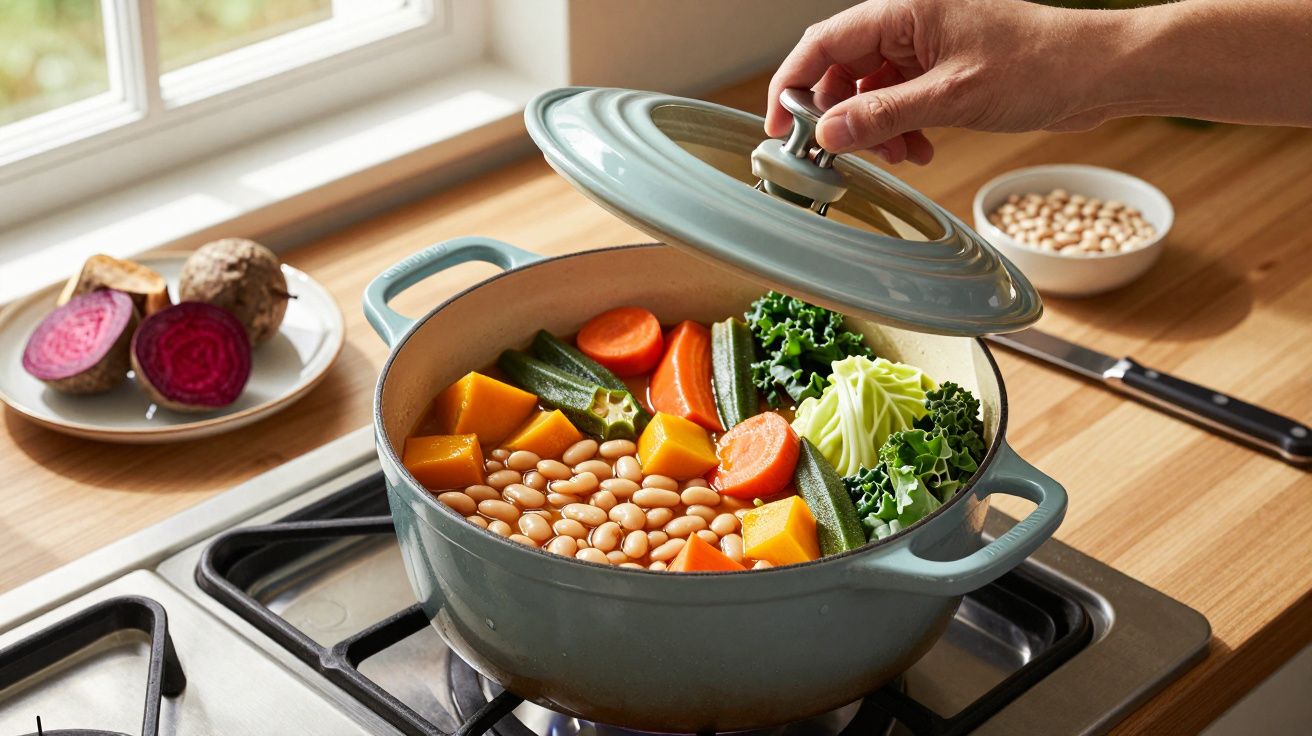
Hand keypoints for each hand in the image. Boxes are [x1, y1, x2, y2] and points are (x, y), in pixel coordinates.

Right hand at [766, 0, 1117, 164]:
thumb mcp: (951, 97)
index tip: (780, 127)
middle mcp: (908, 23)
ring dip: (874, 129)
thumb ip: (882, 115)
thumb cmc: (1039, 64)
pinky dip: (899, 128)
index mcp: (904, 10)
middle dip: (840, 116)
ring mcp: (925, 47)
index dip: (793, 85)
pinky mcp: (941, 70)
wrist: (1097, 72)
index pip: (823, 43)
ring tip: (900, 155)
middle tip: (844, 154)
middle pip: (841, 69)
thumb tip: (827, 134)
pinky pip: (897, 100)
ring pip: (868, 90)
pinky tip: (919, 149)